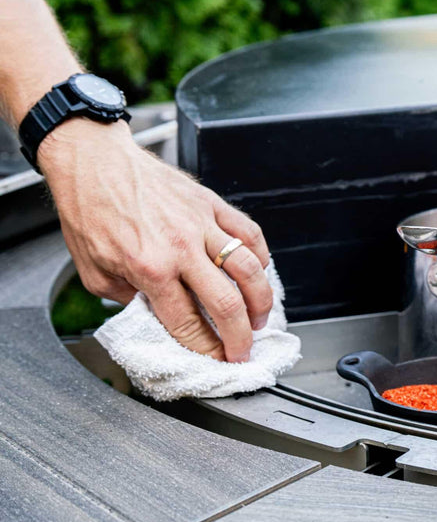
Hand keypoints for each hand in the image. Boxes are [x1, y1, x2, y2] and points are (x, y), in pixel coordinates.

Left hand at [40, 118, 272, 361]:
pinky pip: (249, 232)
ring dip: (262, 300)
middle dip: (241, 336)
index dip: (208, 349)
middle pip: (227, 303)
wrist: (93, 162)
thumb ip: (127, 299)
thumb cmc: (89, 211)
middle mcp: (181, 248)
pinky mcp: (210, 203)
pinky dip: (261, 256)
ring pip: (249, 268)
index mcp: (150, 269)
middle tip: (244, 350)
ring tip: (262, 316)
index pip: (189, 323)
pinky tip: (260, 271)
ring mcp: (201, 224)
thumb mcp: (93, 272)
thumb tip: (154, 312)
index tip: (218, 360)